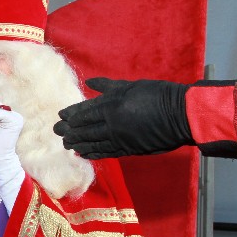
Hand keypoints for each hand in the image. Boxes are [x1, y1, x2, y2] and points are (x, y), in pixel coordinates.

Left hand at [54, 78, 191, 158]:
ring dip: (77, 143)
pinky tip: (83, 154)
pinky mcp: (129, 150)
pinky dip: (92, 153)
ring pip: (92, 143)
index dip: (71, 115)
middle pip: (84, 129)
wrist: (180, 115)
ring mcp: (120, 139)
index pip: (84, 112)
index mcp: (111, 105)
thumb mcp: (130, 85)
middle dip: (69, 130)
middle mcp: (112, 124)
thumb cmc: (156, 95)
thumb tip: (89, 82)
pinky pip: (105, 153)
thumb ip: (107, 86)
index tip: (60, 116)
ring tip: (66, 144)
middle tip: (56, 131)